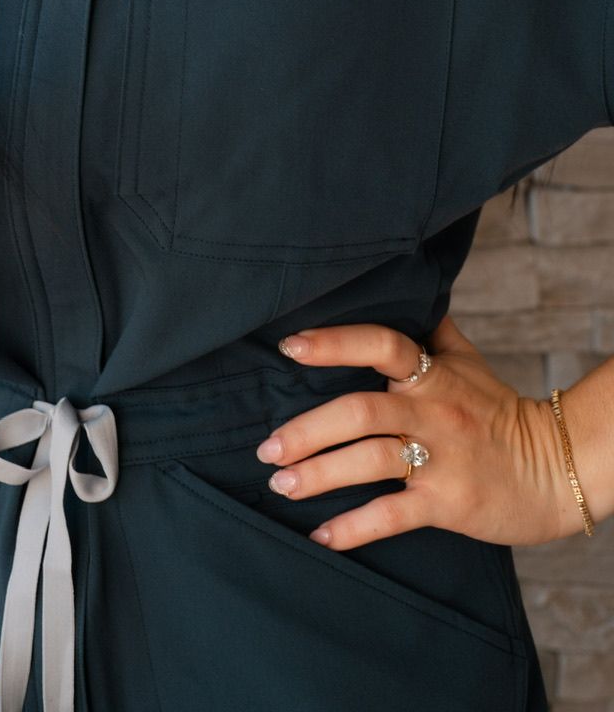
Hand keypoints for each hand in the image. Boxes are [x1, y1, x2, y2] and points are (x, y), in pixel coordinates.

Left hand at [256, 312, 583, 548]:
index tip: (288, 346)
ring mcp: (441, 459)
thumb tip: (402, 286)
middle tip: (266, 445)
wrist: (555, 469)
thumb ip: (428, 330)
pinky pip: (392, 514)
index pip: (381, 344)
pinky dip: (353, 528)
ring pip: (370, 461)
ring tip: (281, 483)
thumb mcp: (467, 361)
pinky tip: (321, 535)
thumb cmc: (501, 411)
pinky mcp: (447, 503)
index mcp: (432, 373)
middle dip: (307, 429)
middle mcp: (433, 412)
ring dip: (319, 474)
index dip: (334, 342)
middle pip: (361, 411)